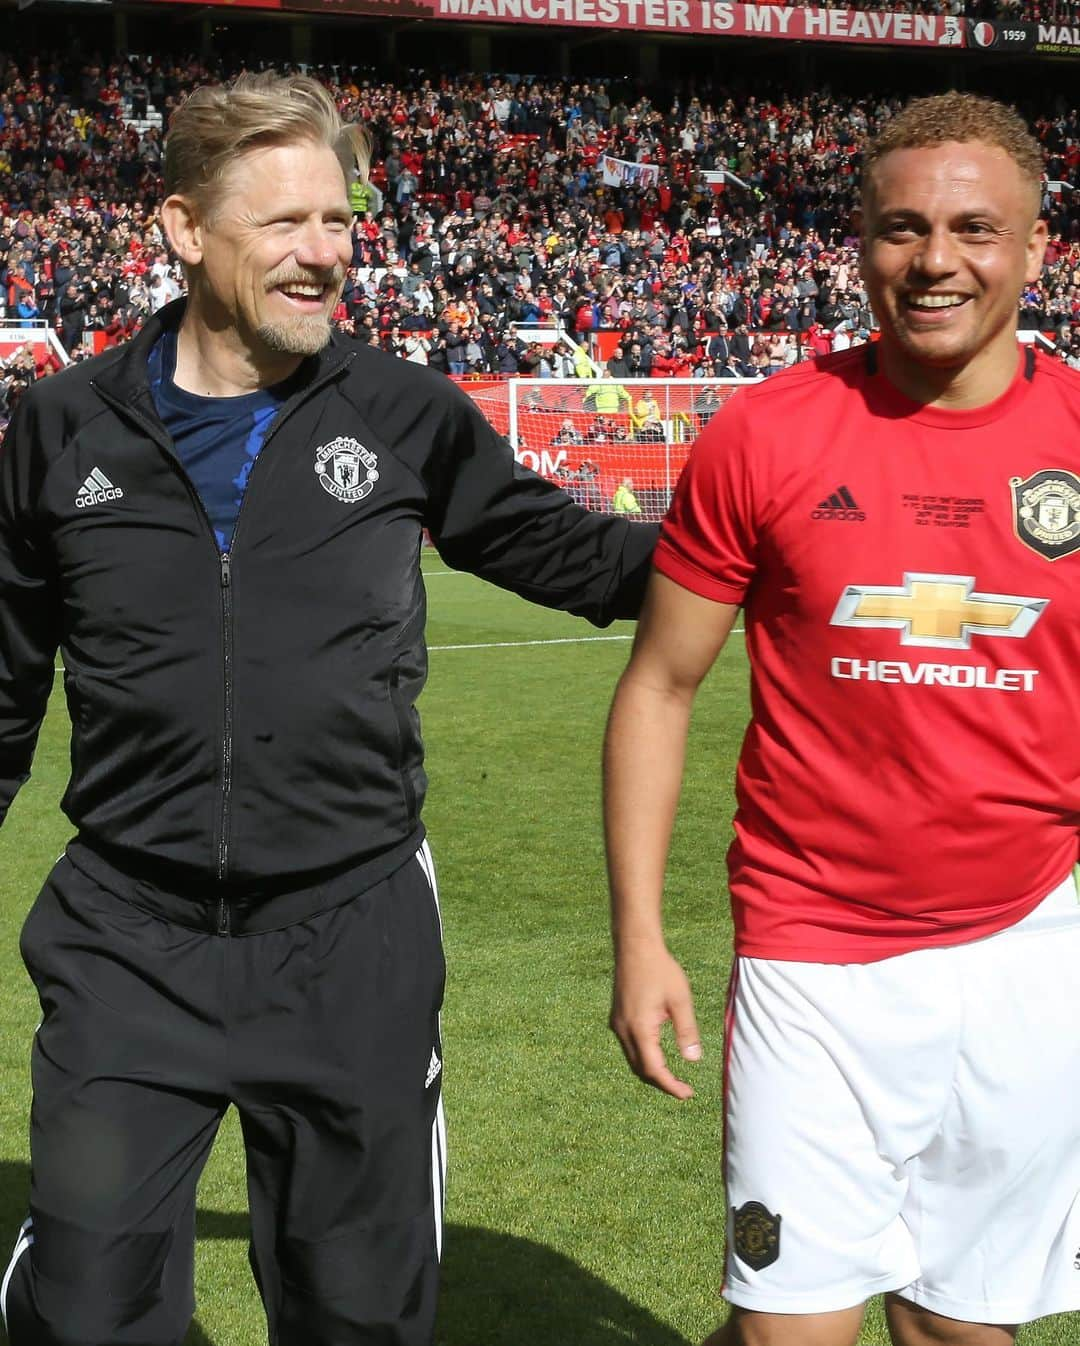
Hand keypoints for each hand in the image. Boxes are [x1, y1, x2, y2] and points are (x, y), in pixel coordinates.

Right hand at [610, 942, 700, 1099]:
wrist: (635, 945)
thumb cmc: (660, 969)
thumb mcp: (680, 1000)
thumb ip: (687, 1031)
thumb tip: (693, 1060)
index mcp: (639, 1028)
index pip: (653, 1070)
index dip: (670, 1086)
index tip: (687, 1094)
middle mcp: (623, 1030)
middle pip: (640, 1069)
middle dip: (661, 1082)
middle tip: (683, 1088)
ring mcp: (617, 1023)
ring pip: (632, 1058)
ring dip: (651, 1070)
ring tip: (672, 1075)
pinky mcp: (617, 1016)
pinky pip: (628, 1045)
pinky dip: (643, 1056)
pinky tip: (658, 1052)